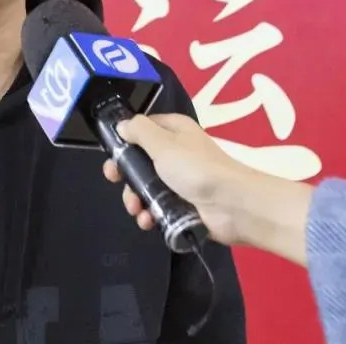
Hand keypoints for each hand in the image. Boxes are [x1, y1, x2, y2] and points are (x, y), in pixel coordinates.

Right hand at [102, 113, 250, 245]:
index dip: (124, 141)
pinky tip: (148, 221)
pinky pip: (158, 207)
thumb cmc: (196, 169)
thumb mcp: (163, 144)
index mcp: (174, 131)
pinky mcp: (183, 205)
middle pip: (140, 160)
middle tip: (115, 181)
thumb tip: (122, 125)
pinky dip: (150, 214)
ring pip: (146, 187)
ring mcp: (180, 181)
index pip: (142, 130)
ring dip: (135, 199)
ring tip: (136, 209)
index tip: (111, 155)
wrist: (233, 206)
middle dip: (125, 174)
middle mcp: (177, 153)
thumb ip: (139, 131)